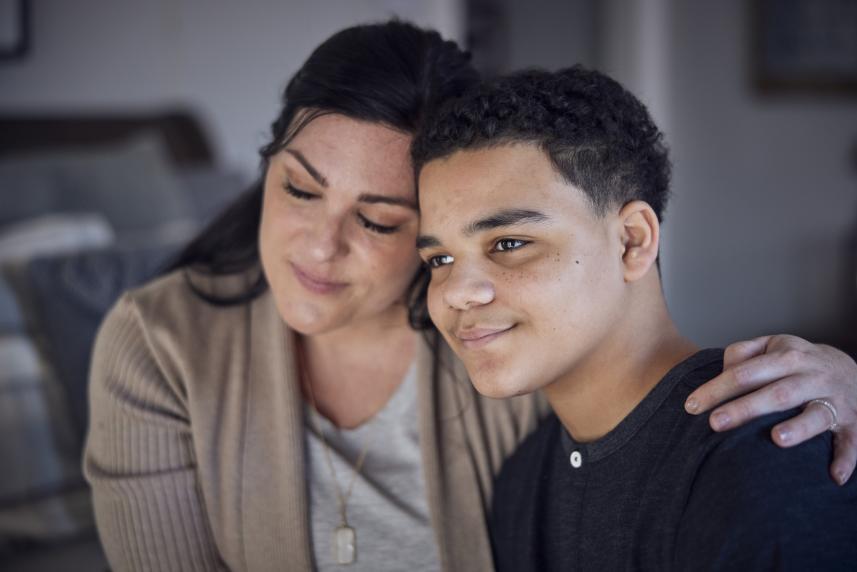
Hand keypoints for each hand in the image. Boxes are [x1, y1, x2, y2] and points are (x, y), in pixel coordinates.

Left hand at [684, 335, 856, 484]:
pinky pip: (851, 442)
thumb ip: (742, 353)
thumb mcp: (772, 346)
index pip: (745, 373)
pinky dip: (846, 459)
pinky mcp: (854, 422)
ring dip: (799, 428)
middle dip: (745, 409)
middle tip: (715, 424)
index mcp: (787, 357)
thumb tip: (720, 370)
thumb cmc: (797, 362)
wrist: (851, 370)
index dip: (717, 388)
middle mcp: (812, 376)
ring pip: (816, 414)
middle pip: (776, 393)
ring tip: (776, 438)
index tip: (691, 406)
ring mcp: (835, 400)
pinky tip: (833, 476)